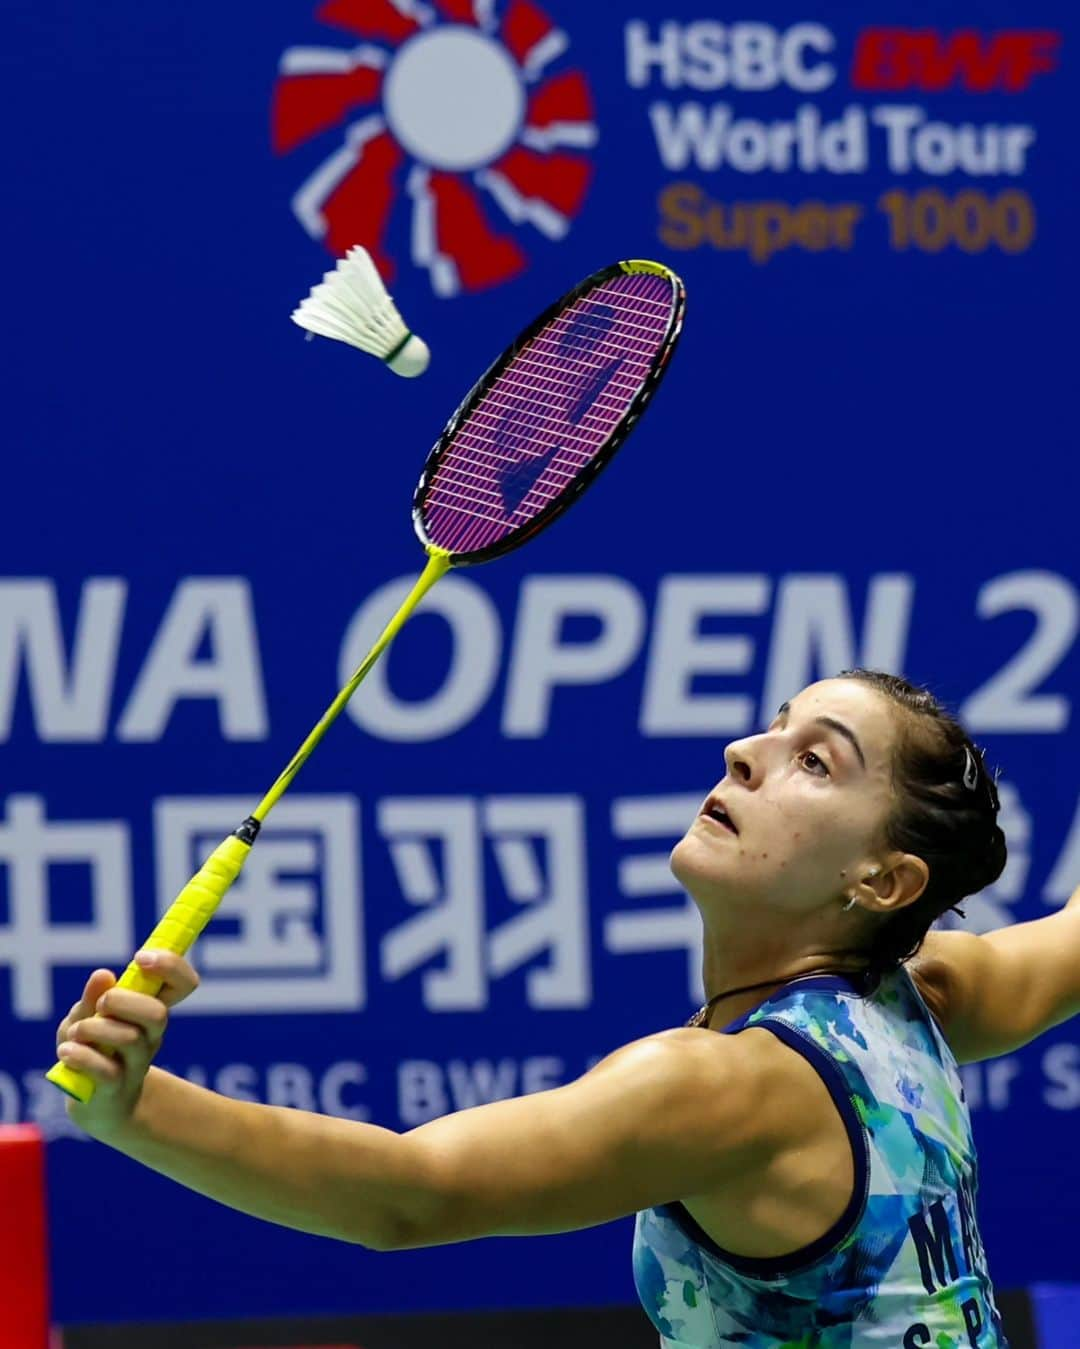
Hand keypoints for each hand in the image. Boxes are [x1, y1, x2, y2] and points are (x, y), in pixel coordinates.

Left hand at [55, 951, 198, 1137]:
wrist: (95, 1104)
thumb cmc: (94, 1052)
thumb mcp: (86, 1018)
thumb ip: (92, 998)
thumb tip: (103, 975)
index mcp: (151, 1010)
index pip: (184, 984)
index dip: (171, 966)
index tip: (141, 958)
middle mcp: (151, 1036)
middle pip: (158, 1014)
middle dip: (123, 1001)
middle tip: (102, 1004)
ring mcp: (137, 1064)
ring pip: (128, 1039)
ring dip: (93, 1029)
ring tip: (75, 1033)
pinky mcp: (116, 1088)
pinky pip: (104, 1070)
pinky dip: (80, 1056)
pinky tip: (66, 1052)